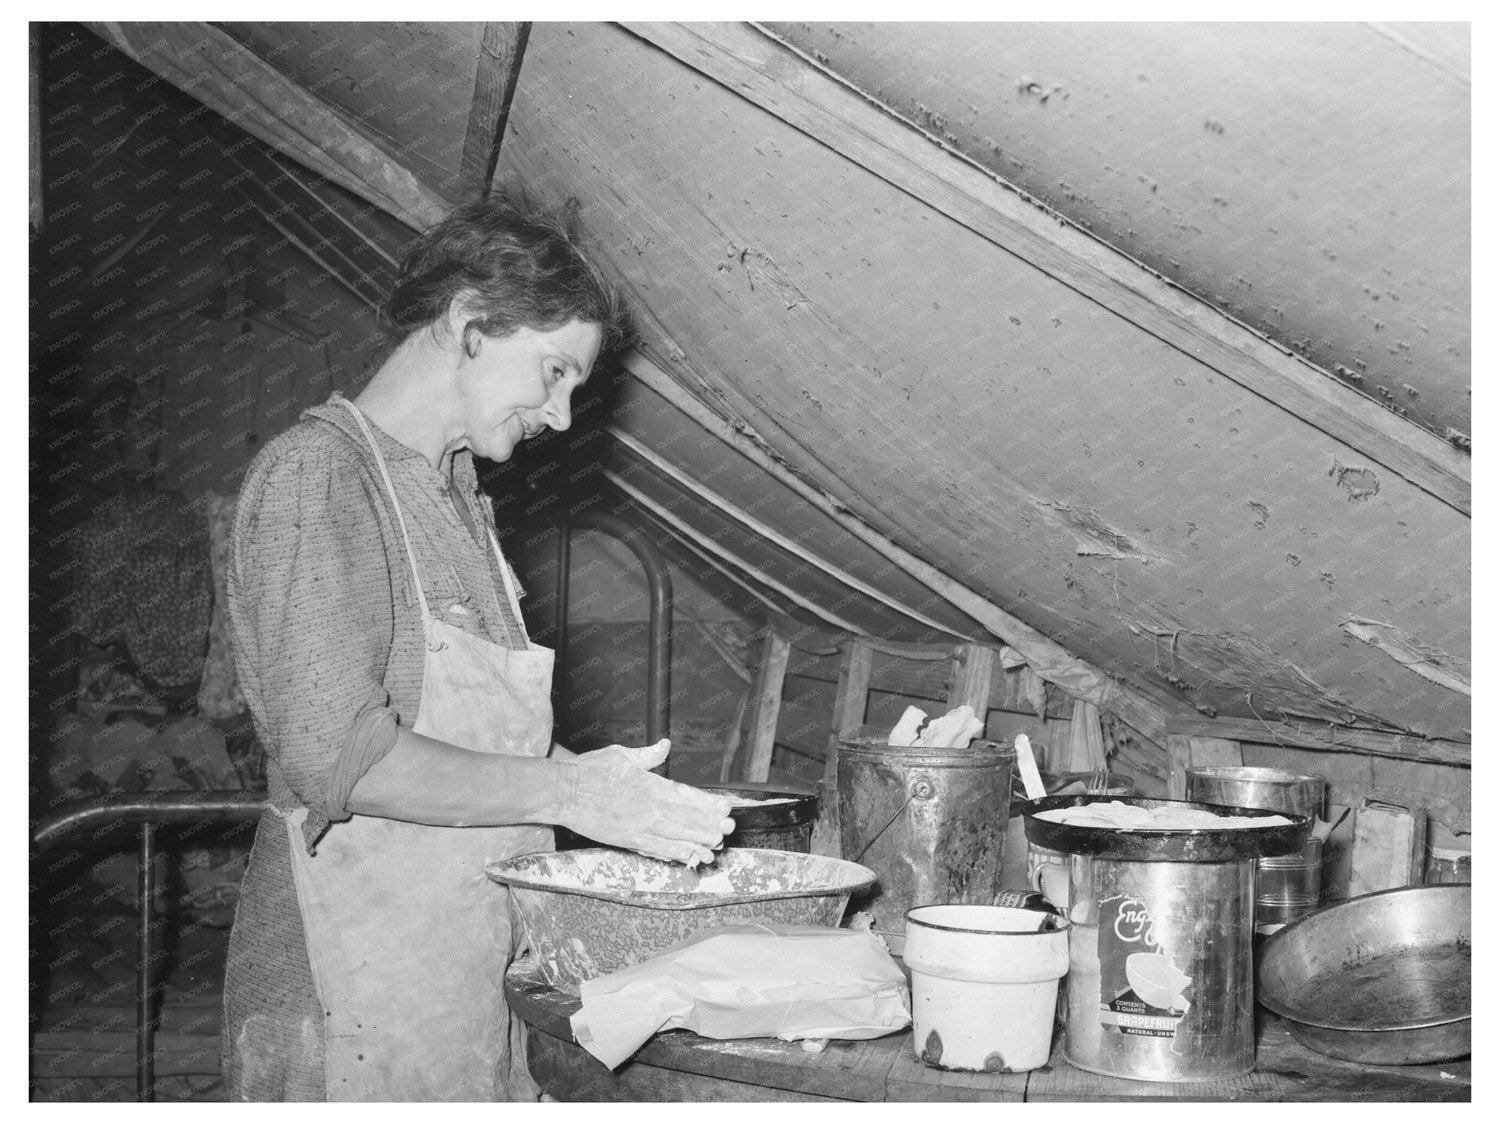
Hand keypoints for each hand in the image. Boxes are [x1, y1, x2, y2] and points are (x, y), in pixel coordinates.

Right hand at [556, 739, 735, 865]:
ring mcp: (639, 826)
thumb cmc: (590, 770)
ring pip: (675, 837)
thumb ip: (647, 755)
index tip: (725, 807)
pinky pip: (656, 849)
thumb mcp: (621, 754)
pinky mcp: (627, 840)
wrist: (563, 792)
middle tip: (728, 830)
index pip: (687, 795)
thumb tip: (665, 745)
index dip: (708, 803)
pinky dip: (673, 853)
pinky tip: (686, 856)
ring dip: (696, 842)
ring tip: (714, 847)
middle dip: (709, 825)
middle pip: (686, 818)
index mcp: (650, 784)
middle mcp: (649, 807)